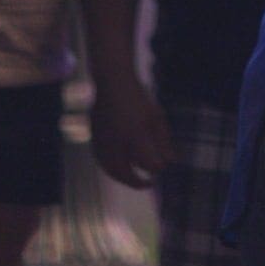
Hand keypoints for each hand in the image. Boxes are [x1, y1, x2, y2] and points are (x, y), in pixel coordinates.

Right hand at [90, 74, 176, 188]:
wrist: (112, 81)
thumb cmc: (138, 98)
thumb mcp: (156, 117)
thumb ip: (163, 141)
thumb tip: (171, 162)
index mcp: (136, 134)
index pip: (148, 163)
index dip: (156, 168)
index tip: (162, 168)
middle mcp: (117, 140)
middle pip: (125, 172)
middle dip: (136, 182)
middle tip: (147, 184)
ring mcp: (102, 139)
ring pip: (110, 168)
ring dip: (122, 178)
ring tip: (132, 179)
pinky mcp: (94, 137)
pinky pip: (101, 160)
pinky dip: (110, 168)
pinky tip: (119, 168)